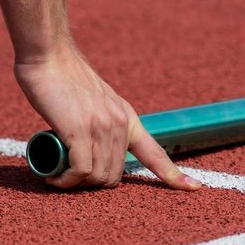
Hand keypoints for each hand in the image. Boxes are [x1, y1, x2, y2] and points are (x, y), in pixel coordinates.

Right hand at [15, 46, 201, 189]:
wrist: (49, 55)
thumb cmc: (64, 77)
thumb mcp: (95, 100)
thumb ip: (100, 119)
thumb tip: (91, 141)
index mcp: (127, 117)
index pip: (155, 153)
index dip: (174, 174)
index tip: (195, 189)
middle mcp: (119, 124)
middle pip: (113, 176)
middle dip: (91, 184)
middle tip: (68, 175)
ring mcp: (101, 127)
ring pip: (96, 176)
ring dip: (75, 184)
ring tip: (57, 175)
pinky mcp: (80, 131)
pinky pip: (79, 171)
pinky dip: (66, 180)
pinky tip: (54, 178)